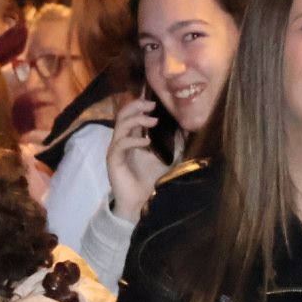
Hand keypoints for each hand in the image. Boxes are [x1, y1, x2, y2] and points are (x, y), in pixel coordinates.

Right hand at [106, 98, 169, 219]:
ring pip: (121, 126)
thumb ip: (174, 145)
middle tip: (152, 104)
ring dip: (137, 120)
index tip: (155, 100)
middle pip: (122, 115)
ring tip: (153, 121)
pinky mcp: (113, 160)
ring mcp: (116, 150)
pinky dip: (134, 140)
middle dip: (136, 106)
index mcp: (132, 138)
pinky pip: (121, 144)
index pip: (131, 115)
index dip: (140, 104)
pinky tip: (147, 142)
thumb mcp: (166, 158)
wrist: (139, 201)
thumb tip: (188, 130)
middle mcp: (122, 141)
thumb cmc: (149, 180)